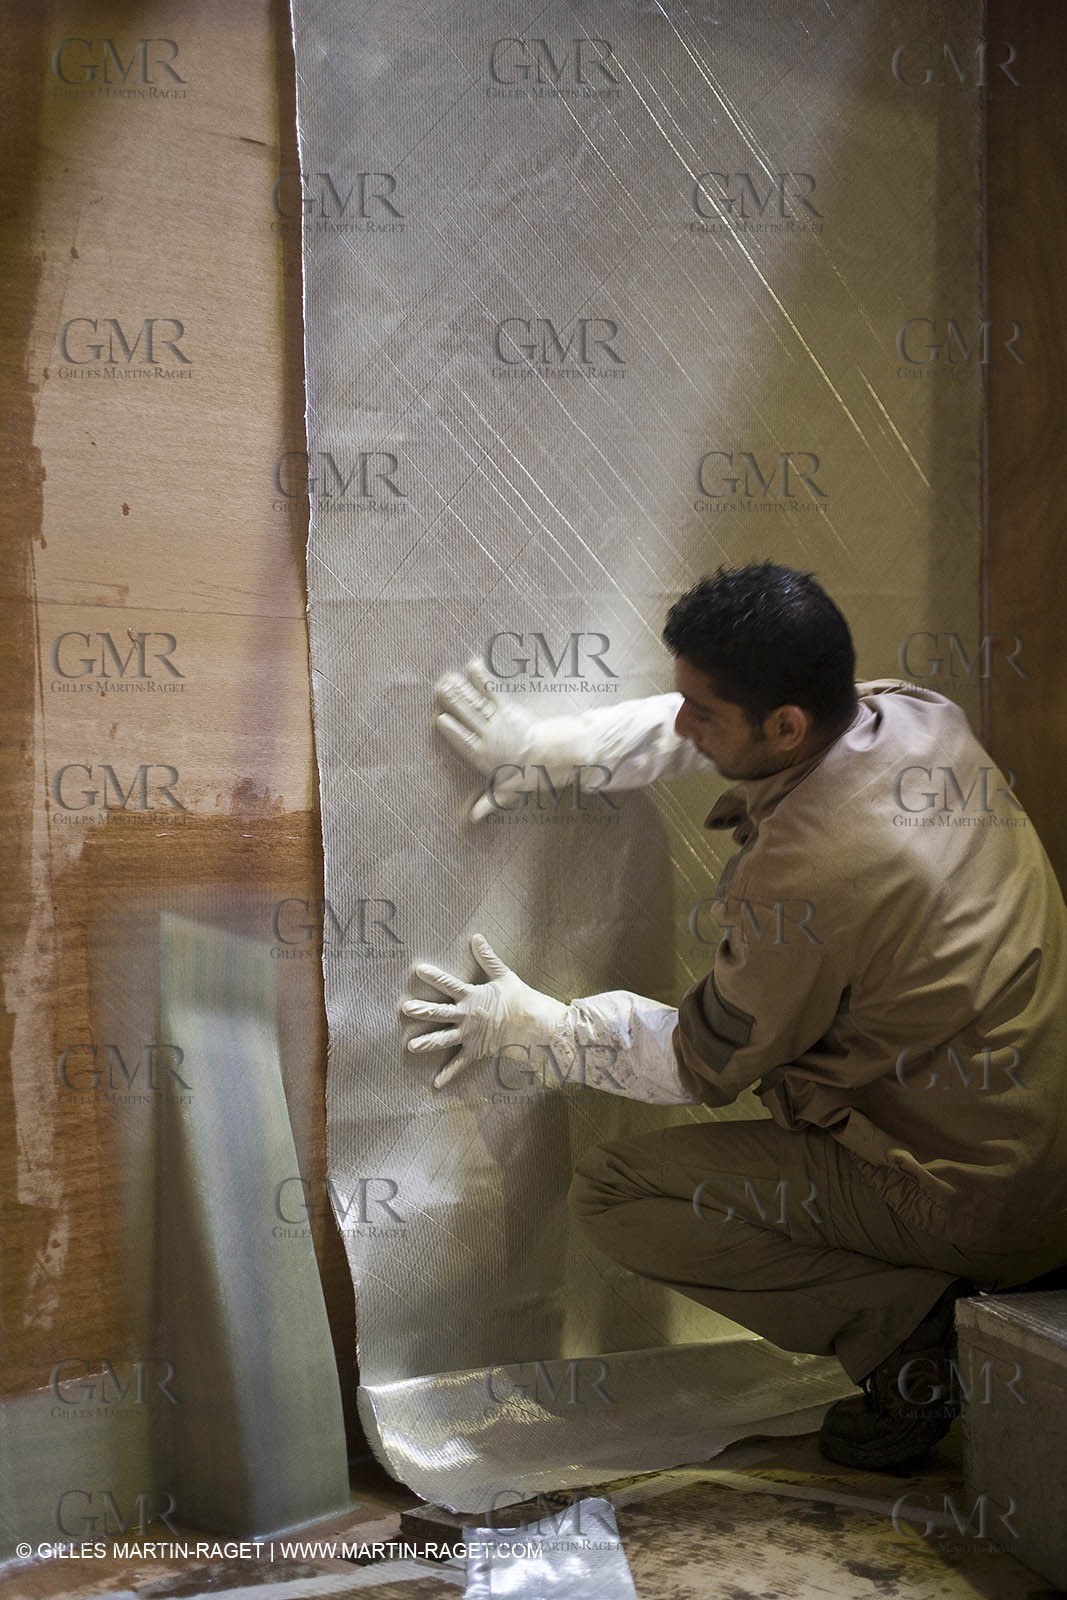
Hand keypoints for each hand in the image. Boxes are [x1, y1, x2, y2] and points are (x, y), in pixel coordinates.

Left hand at [400, 934, 567, 1087]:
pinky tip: (435, 1084)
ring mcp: (470, 1035)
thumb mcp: (503, 975)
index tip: (418, 970)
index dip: (434, 976)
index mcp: (472, 996)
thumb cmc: (519, 998)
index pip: (448, 984)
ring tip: (409, 1046)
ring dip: (426, 1042)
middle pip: (439, 1013)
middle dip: (421, 1011)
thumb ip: (487, 958)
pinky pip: (460, 1065)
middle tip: (405, 1008)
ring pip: (443, 1039)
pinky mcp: (476, 1051)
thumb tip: (476, 937)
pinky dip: (448, 1075)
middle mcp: (467, 1016)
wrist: (535, 1024)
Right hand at [435, 660, 591, 821]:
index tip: (439, 719)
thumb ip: (489, 802)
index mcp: (483, 757)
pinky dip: (482, 679)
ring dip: (460, 689)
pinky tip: (474, 666)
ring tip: (448, 678)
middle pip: (465, 718)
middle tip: (439, 687)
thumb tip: (473, 818)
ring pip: (473, 704)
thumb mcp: (510, 792)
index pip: (462, 741)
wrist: (553, 757)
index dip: (451, 730)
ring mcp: (496, 722)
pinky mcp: (509, 709)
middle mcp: (485, 738)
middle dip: (451, 701)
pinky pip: (491, 692)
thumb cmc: (533, 776)